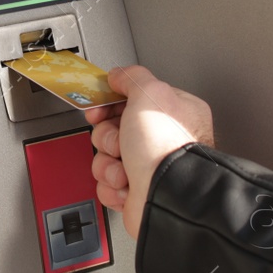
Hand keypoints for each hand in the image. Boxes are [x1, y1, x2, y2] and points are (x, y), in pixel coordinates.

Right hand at [86, 65, 213, 239]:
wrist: (167, 198)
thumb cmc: (166, 149)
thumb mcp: (150, 94)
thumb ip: (133, 77)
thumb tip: (118, 74)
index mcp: (173, 112)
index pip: (132, 99)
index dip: (110, 103)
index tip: (99, 107)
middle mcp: (162, 139)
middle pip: (114, 128)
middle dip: (108, 137)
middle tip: (120, 142)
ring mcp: (149, 166)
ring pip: (107, 157)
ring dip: (109, 164)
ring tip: (125, 170)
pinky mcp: (137, 190)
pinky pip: (108, 182)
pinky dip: (112, 185)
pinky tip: (127, 186)